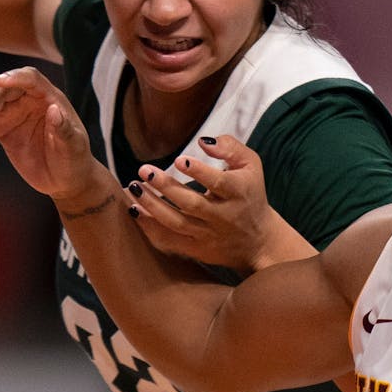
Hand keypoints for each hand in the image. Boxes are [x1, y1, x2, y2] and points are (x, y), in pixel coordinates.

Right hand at [0, 66, 102, 201]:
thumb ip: (65, 129)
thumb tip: (55, 110)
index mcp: (49, 97)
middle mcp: (28, 99)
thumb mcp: (75, 146)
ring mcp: (12, 111)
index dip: (14, 77)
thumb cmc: (75, 159)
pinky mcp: (0, 127)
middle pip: (1, 91)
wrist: (65, 180)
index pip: (30, 79)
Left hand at [128, 135, 313, 273]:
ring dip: (152, 206)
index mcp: (238, 192)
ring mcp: (208, 235)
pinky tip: (135, 210)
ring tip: (133, 188)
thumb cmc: (250, 193)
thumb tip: (202, 141)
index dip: (199, 172)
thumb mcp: (251, 165)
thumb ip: (230, 147)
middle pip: (191, 203)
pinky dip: (150, 228)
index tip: (179, 160)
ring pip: (176, 223)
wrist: (258, 240)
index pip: (218, 183)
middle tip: (144, 170)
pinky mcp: (197, 249)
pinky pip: (170, 241)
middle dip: (166, 187)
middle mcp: (222, 216)